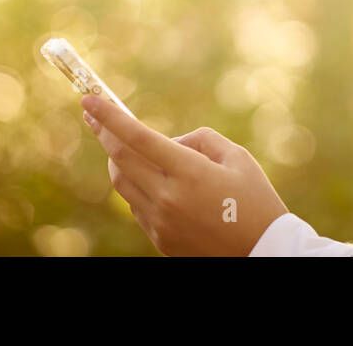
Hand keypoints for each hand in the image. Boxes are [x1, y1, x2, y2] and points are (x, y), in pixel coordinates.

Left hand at [81, 95, 288, 255]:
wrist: (263, 252)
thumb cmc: (255, 199)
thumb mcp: (237, 157)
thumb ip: (199, 140)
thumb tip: (169, 143)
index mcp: (190, 172)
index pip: (137, 138)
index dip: (109, 117)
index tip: (89, 100)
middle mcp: (168, 198)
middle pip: (119, 160)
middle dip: (103, 134)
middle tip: (93, 116)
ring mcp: (161, 222)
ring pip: (122, 184)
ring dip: (117, 160)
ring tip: (124, 145)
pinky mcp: (160, 239)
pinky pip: (136, 205)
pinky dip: (135, 185)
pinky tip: (150, 178)